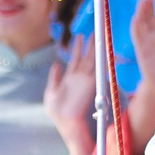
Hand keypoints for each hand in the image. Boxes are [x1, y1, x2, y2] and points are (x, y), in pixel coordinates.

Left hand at [42, 37, 98, 154]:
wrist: (66, 122)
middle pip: (85, 57)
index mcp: (70, 79)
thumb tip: (56, 64)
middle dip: (89, 44)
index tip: (79, 37)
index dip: (77, 48)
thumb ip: (54, 77)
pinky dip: (101, 59)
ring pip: (91, 59)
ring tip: (96, 35)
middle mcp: (79, 77)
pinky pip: (97, 68)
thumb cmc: (58, 111)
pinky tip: (103, 50)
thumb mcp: (51, 91)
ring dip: (94, 47)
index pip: (75, 59)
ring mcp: (86, 79)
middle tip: (92, 31)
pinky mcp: (91, 83)